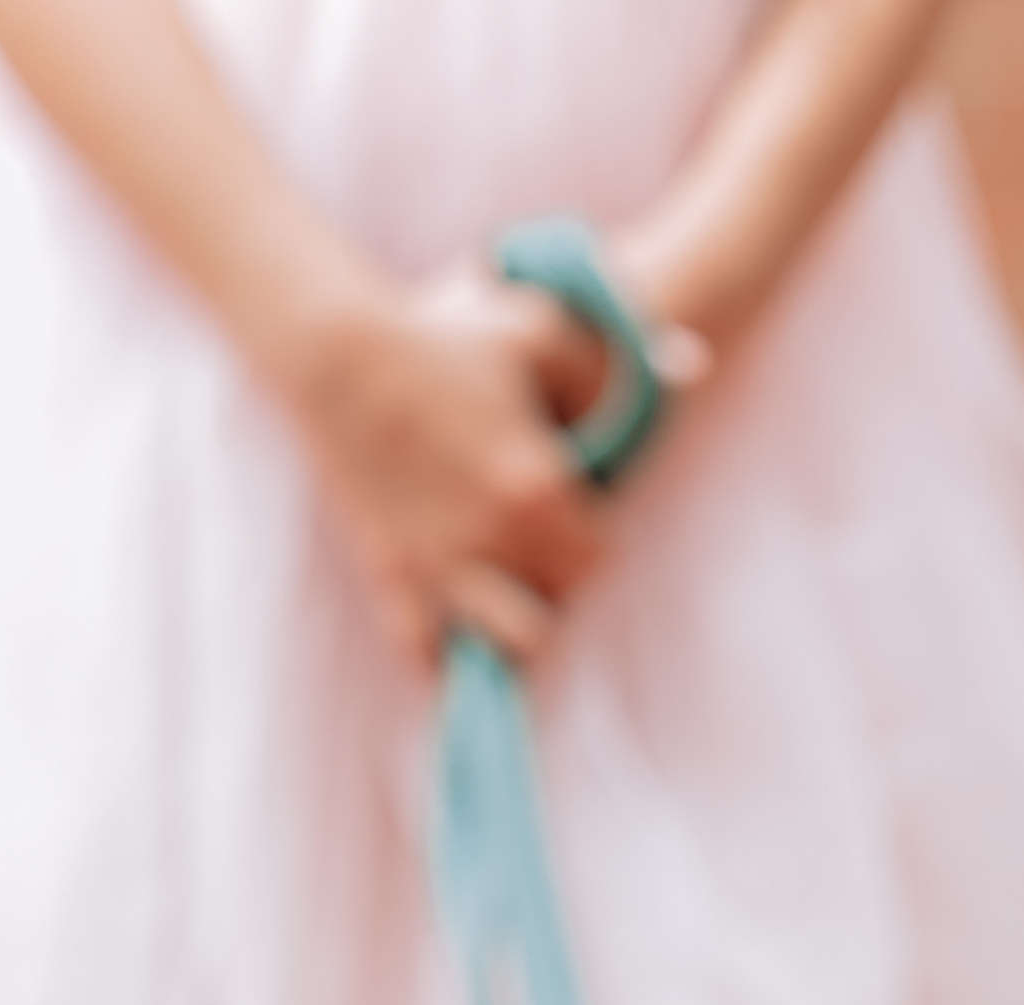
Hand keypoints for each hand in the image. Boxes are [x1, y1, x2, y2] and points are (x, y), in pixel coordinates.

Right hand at [287, 261, 614, 667]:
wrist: (334, 353)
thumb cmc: (440, 338)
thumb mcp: (537, 331)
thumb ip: (617, 360)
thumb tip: (689, 367)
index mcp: (534, 489)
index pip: (598, 562)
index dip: (593, 543)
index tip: (578, 521)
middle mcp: (491, 540)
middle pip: (557, 608)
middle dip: (556, 585)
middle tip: (539, 554)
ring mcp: (438, 566)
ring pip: (504, 644)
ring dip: (512, 629)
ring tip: (505, 597)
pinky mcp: (391, 575)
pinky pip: (425, 653)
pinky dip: (445, 655)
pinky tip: (455, 631)